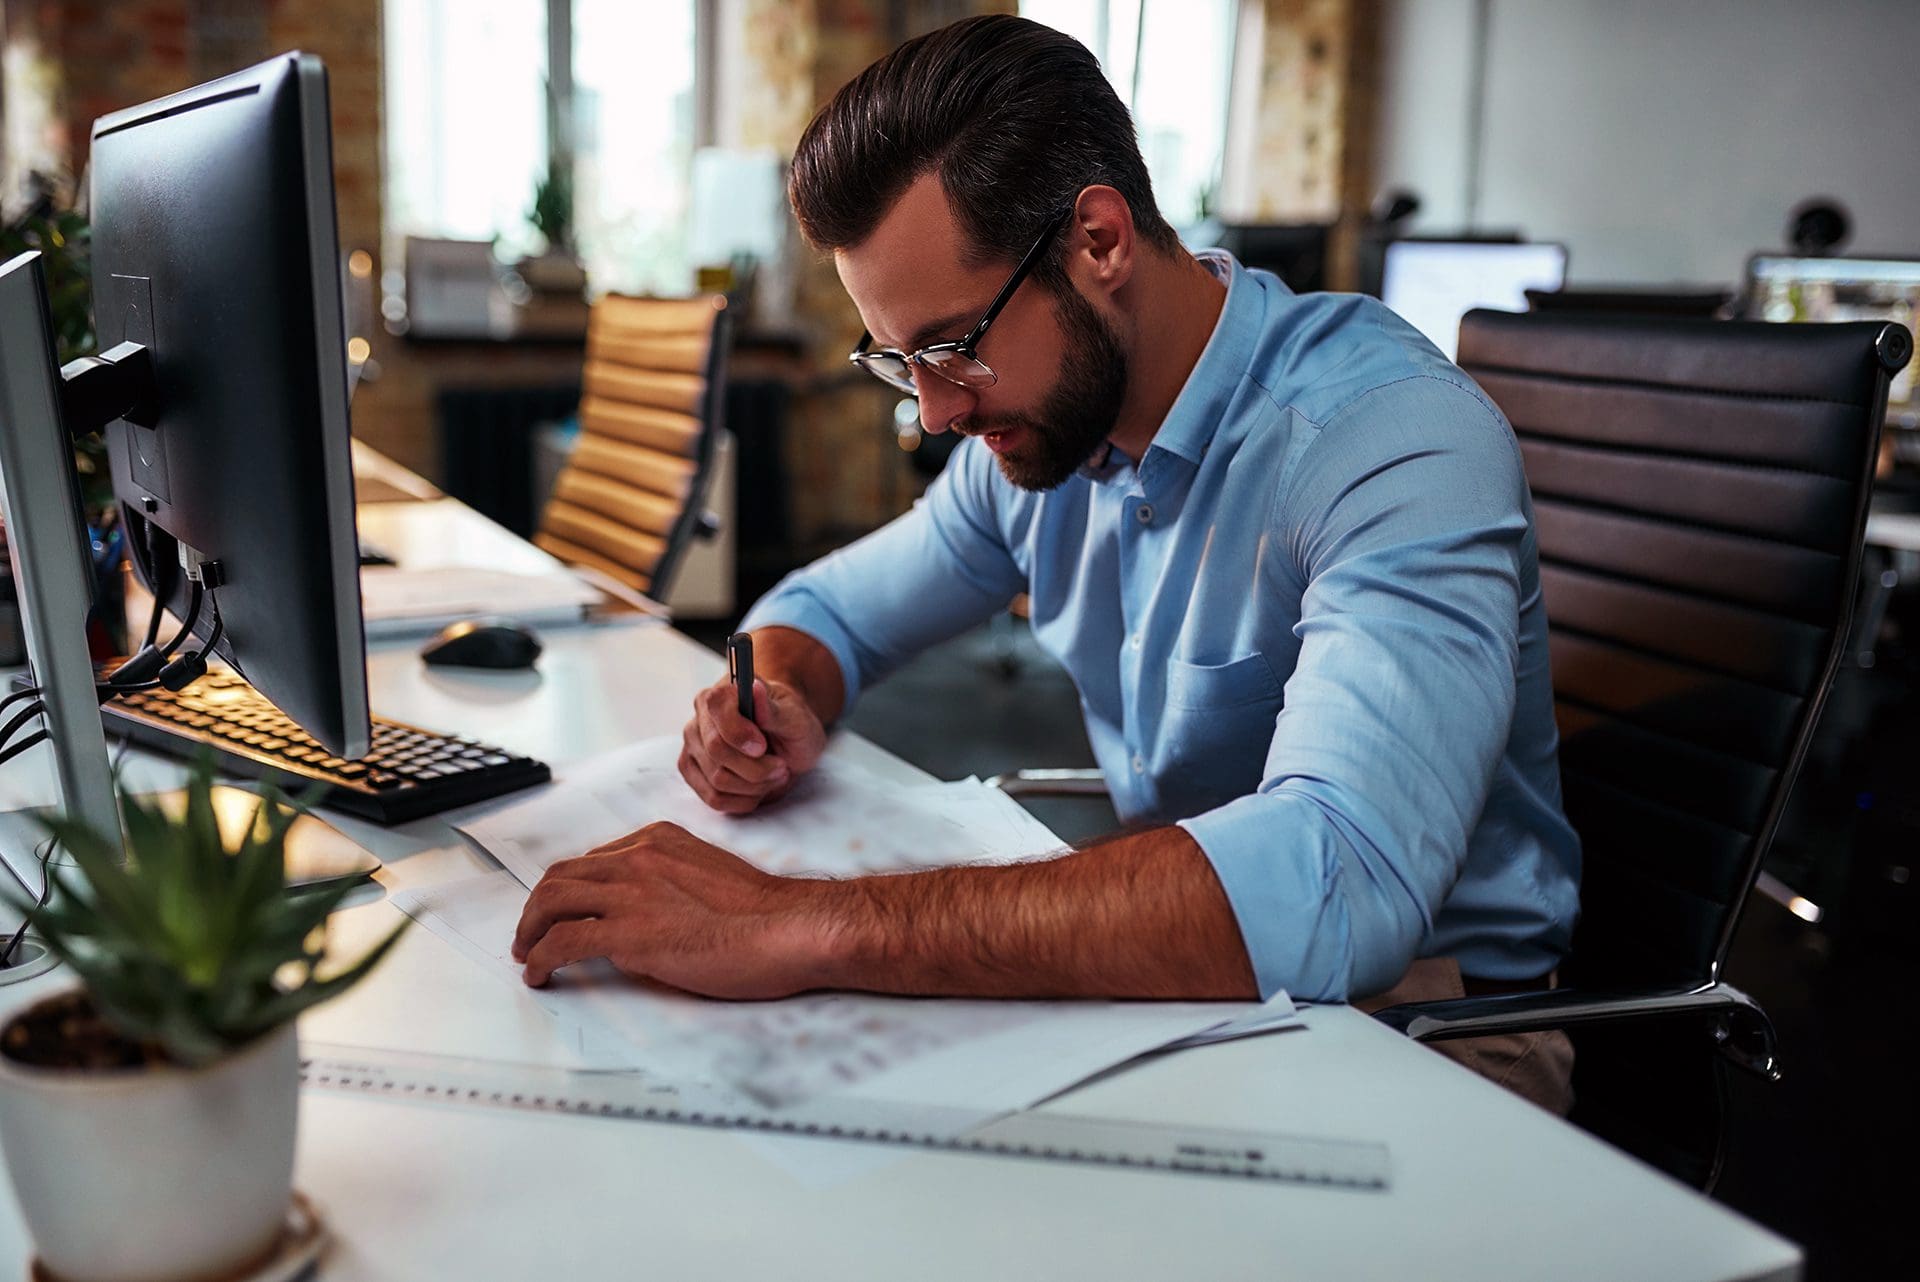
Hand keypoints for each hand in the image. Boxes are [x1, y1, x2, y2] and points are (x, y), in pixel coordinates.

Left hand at [511, 821, 842, 997]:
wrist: (787, 929)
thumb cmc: (765, 914)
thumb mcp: (707, 876)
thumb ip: (669, 884)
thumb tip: (645, 915)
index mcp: (658, 841)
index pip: (593, 859)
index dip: (568, 888)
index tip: (563, 909)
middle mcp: (637, 858)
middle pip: (561, 876)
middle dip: (537, 907)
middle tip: (530, 933)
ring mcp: (630, 893)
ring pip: (551, 902)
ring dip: (529, 930)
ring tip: (526, 953)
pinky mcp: (628, 934)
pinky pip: (562, 942)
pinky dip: (540, 958)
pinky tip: (539, 974)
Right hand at [679, 674, 825, 814]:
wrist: (787, 742)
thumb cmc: (792, 725)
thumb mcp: (796, 718)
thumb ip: (773, 709)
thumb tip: (754, 689)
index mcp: (725, 690)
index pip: (715, 705)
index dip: (738, 732)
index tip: (762, 747)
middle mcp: (702, 715)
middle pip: (716, 750)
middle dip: (756, 767)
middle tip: (782, 767)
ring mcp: (693, 744)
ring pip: (717, 779)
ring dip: (754, 786)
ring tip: (774, 776)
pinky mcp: (693, 770)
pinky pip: (713, 798)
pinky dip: (742, 800)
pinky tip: (759, 790)